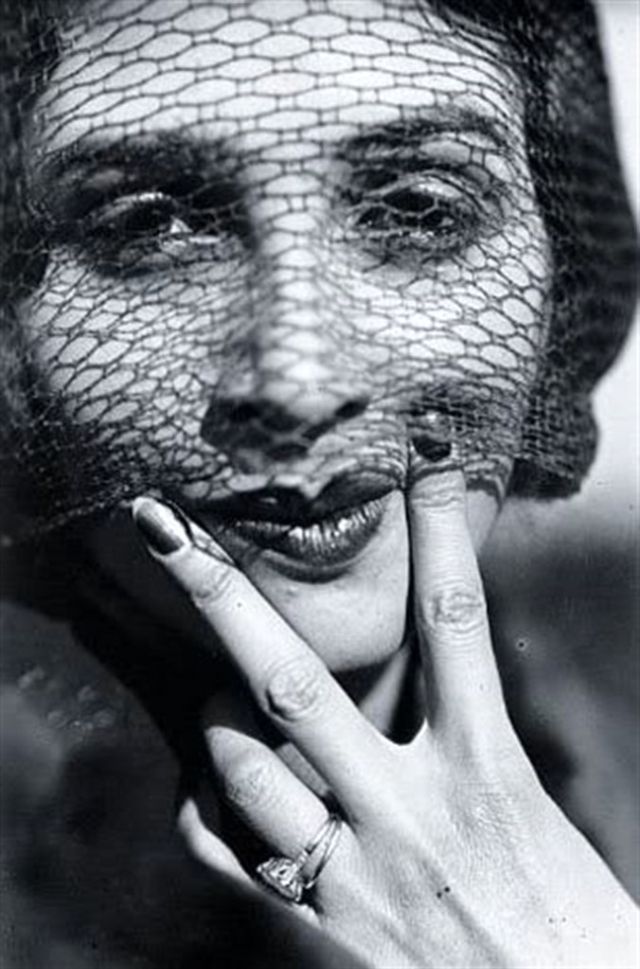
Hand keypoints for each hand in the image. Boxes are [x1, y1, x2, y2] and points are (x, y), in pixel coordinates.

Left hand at [132, 473, 638, 968]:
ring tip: (223, 685)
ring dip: (219, 712)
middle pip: (297, 685)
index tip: (420, 450)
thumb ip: (467, 736)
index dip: (440, 528)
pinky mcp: (326, 929)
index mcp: (488, 772)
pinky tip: (217, 780)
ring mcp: (357, 873)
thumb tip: (431, 674)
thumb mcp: (527, 804)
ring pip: (243, 768)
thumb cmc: (569, 915)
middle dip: (222, 596)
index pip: (455, 622)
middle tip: (164, 526)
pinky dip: (210, 804)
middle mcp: (412, 815)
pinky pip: (232, 855)